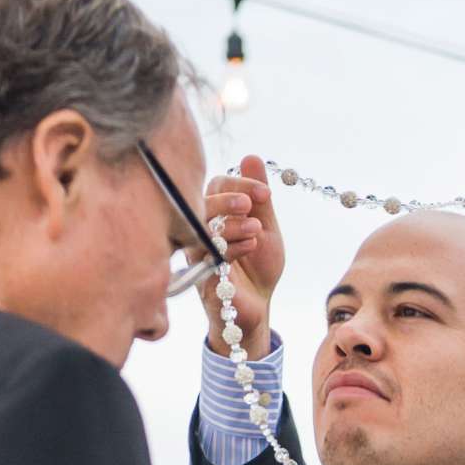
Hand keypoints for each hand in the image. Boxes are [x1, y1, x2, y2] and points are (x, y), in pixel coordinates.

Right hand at [202, 153, 284, 356]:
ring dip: (232, 224)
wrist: (258, 307)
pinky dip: (232, 247)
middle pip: (202, 203)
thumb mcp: (265, 228)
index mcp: (215, 214)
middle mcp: (201, 230)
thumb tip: (251, 157)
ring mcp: (198, 253)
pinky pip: (209, 256)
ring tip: (256, 230)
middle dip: (229, 199)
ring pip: (203, 229)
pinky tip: (251, 246)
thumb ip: (259, 198)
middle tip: (253, 204)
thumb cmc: (257, 266)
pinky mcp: (202, 276)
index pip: (216, 185)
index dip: (239, 184)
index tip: (265, 193)